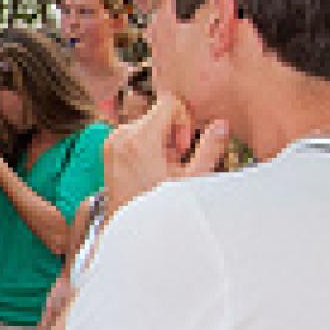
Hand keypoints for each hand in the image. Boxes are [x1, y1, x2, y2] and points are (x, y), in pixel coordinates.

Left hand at [104, 94, 227, 212]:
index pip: (169, 102)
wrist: (128, 227)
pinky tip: (149, 169)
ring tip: (161, 169)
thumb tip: (222, 124)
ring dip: (159, 142)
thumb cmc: (158, 208)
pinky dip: (145, 147)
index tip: (183, 146)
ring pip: (146, 125)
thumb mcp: (191, 179)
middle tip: (174, 163)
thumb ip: (210, 149)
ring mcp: (111, 141)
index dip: (184, 120)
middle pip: (158, 115)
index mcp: (139, 138)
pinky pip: (133, 135)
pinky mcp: (107, 149)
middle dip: (172, 135)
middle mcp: (120, 135)